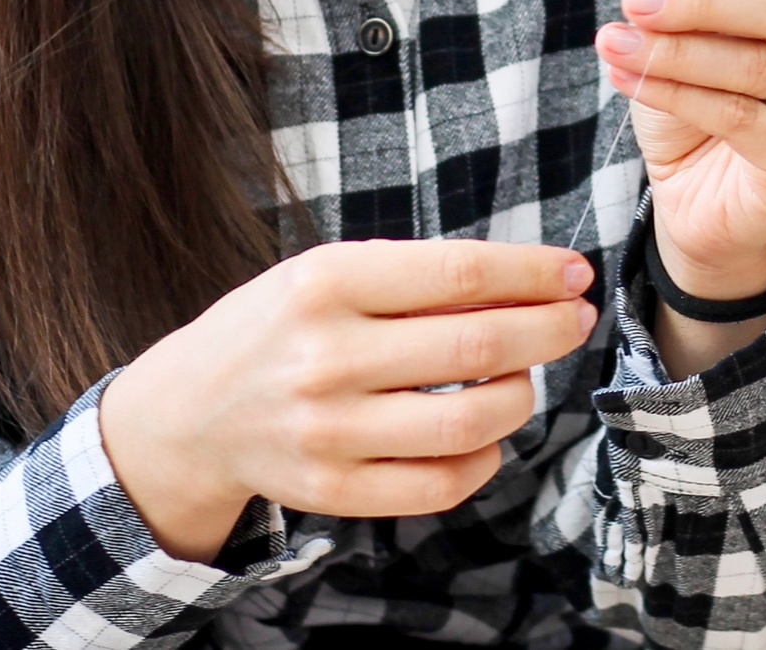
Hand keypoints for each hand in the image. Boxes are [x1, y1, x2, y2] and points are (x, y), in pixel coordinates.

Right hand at [100, 238, 595, 561]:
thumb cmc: (281, 326)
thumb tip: (530, 281)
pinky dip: (484, 460)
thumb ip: (416, 278)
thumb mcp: (328, 273)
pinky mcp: (331, 491)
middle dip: (548, 330)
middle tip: (576, 319)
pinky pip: (440, 484)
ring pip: (468, 423)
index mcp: (327, 283)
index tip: (574, 273)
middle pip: (476, 347)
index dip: (533, 274)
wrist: (189, 411)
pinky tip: (489, 436)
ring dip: (521, 397)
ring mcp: (328, 431)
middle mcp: (326, 356)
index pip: (459, 274)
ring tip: (525, 378)